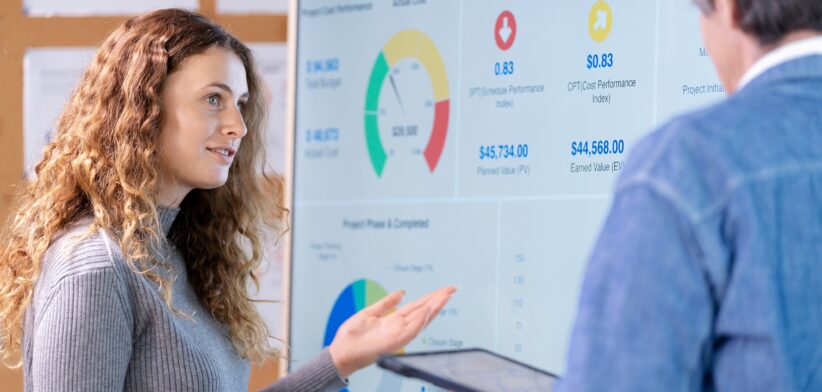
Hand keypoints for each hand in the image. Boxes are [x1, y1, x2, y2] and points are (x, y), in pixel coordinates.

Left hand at [327, 286, 455, 378]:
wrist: (341, 352)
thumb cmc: (352, 336)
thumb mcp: (370, 313)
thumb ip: (386, 303)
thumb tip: (401, 292)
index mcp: (395, 320)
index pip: (418, 306)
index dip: (431, 297)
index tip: (445, 289)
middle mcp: (399, 327)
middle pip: (424, 311)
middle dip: (438, 300)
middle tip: (453, 288)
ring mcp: (398, 335)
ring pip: (421, 320)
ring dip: (434, 308)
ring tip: (446, 296)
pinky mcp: (393, 342)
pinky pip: (410, 331)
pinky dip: (420, 321)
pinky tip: (428, 311)